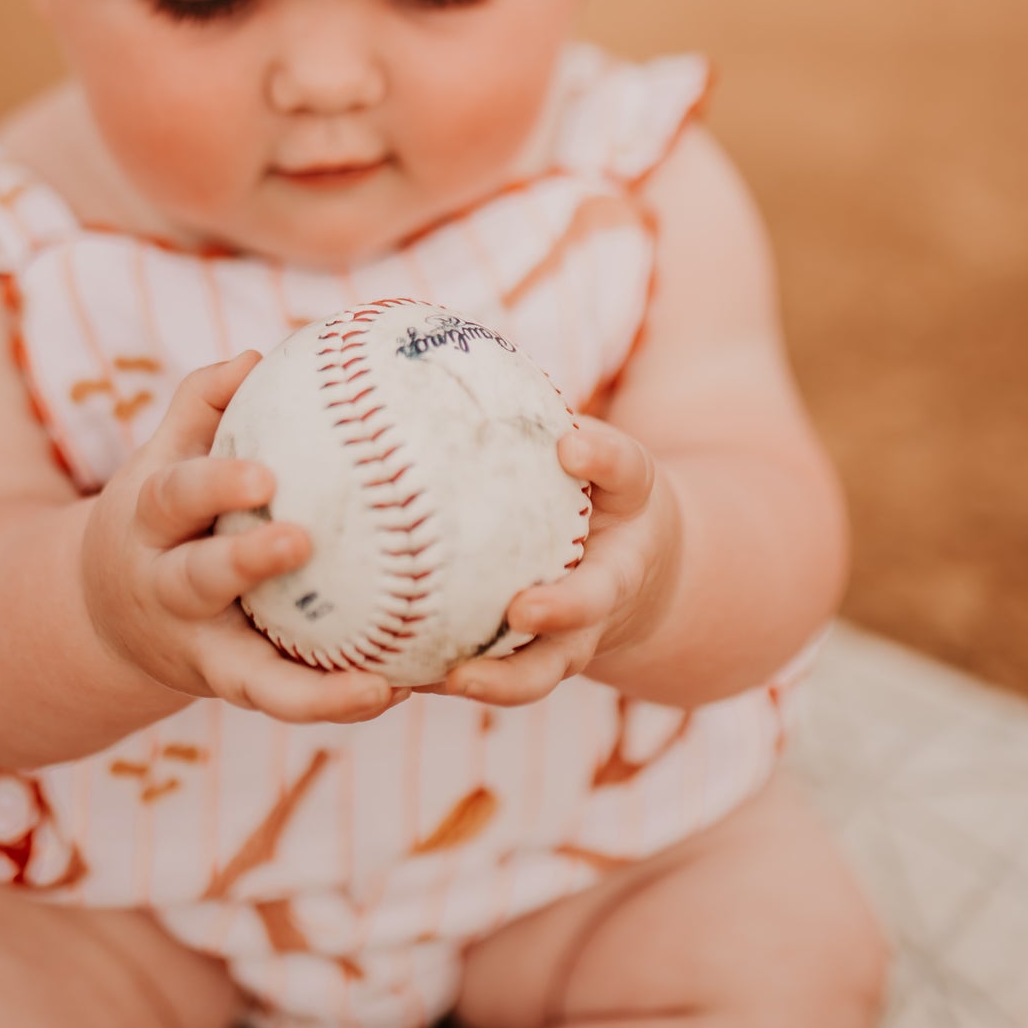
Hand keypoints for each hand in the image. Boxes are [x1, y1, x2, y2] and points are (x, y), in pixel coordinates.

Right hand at [81, 352, 403, 725]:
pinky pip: (287, 700)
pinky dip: (337, 701)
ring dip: (313, 689)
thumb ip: (201, 406)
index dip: (214, 483)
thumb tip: (255, 355)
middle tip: (301, 540)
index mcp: (149, 524)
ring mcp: (199, 650)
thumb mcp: (160, 460)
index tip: (265, 474)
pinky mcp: (230, 688)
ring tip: (378, 685)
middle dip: (245, 561)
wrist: (102, 617)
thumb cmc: (160, 515)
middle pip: (199, 579)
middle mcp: (166, 592)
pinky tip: (399, 688)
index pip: (174, 497)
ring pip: (251, 680)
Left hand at [422, 416, 683, 706]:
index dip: (602, 458)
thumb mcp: (587, 450)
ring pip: (546, 669)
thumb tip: (460, 347)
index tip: (571, 445)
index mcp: (625, 502)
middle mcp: (608, 581)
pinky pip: (496, 678)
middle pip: (594, 604)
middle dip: (563, 609)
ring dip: (504, 680)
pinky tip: (395, 679)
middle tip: (523, 607)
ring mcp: (576, 634)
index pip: (624, 473)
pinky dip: (450, 680)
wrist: (632, 567)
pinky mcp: (535, 663)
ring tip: (452, 680)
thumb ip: (546, 419)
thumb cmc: (592, 488)